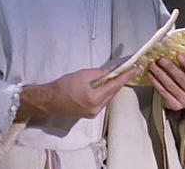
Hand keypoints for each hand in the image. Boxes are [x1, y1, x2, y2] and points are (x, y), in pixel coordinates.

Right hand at [15, 66, 138, 120]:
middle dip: (120, 82)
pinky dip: (104, 93)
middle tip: (128, 71)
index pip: (115, 85)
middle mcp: (96, 108)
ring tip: (116, 77)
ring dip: (112, 87)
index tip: (135, 70)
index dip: (126, 76)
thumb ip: (99, 73)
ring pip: (107, 98)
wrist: (49, 100)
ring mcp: (93, 113)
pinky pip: (101, 102)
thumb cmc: (64, 85)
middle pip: (112, 93)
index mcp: (95, 99)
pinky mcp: (89, 114)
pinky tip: (104, 86)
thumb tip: (112, 71)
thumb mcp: (82, 75)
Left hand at [148, 54, 184, 109]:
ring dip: (160, 74)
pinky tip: (151, 75)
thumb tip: (174, 51)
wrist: (183, 97)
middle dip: (170, 68)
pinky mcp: (175, 106)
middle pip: (182, 79)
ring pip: (170, 86)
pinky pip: (164, 92)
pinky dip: (156, 83)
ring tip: (153, 65)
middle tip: (161, 59)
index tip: (179, 55)